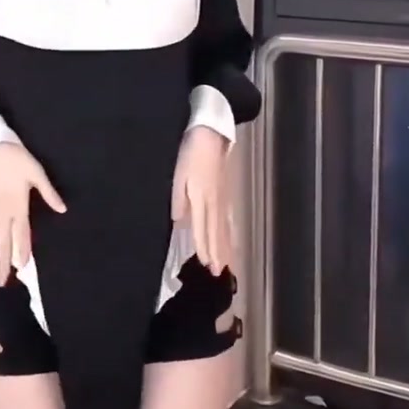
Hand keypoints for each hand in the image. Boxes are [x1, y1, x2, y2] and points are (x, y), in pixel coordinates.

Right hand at [0, 142, 65, 285]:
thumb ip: (48, 193)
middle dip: (3, 264)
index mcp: (19, 207)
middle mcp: (2, 213)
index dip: (22, 252)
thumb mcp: (37, 174)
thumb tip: (63, 209)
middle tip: (2, 283)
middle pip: (3, 243)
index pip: (22, 235)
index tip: (20, 269)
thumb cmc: (19, 160)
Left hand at [171, 126, 231, 276]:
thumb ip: (178, 198)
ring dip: (225, 246)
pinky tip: (230, 240)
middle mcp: (214, 201)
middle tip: (219, 273)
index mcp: (200, 197)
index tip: (207, 264)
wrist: (212, 134)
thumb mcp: (178, 174)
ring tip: (227, 264)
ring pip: (223, 227)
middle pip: (215, 231)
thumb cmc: (190, 153)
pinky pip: (227, 218)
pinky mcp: (225, 193)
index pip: (201, 227)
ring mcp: (222, 198)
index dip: (204, 246)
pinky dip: (229, 232)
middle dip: (217, 253)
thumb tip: (178, 220)